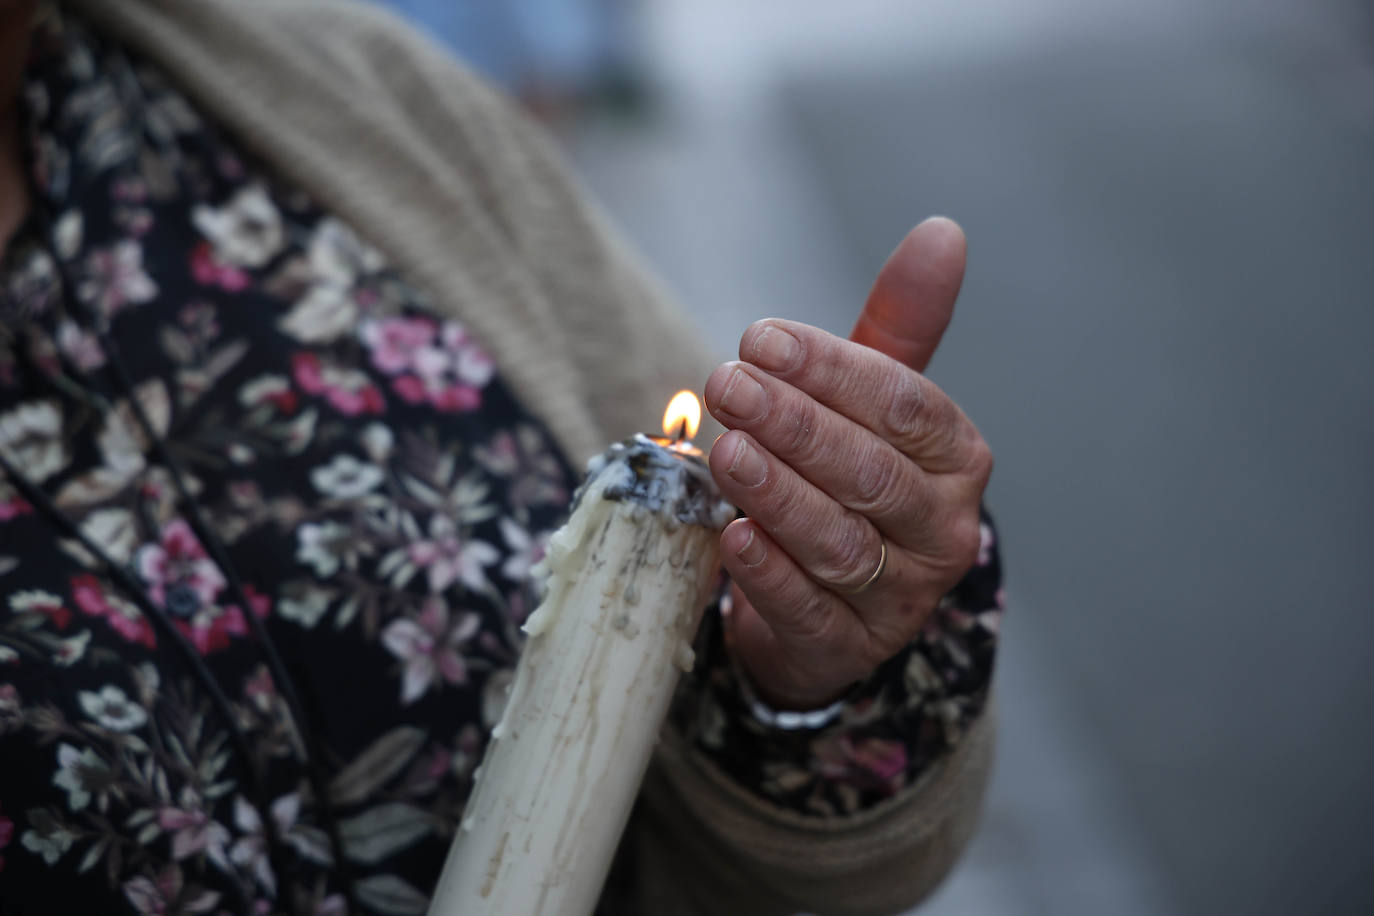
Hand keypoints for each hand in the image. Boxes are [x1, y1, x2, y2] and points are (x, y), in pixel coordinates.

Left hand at [703, 217, 992, 709]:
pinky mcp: (848, 647)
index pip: (905, 406)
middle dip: (796, 425)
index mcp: (957, 458)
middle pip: (873, 473)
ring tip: (729, 452)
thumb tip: (943, 229)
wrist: (833, 597)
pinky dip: (770, 572)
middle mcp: (944, 529)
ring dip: (781, 494)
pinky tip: (732, 536)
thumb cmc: (851, 477)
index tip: (760, 338)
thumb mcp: (872, 402)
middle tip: (727, 385)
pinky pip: (810, 609)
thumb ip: (899, 324)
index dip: (833, 370)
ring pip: (842, 542)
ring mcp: (901, 597)